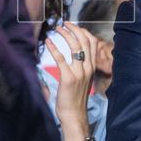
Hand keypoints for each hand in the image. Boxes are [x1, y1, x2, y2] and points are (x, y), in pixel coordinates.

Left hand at [45, 22, 96, 138]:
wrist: (75, 116)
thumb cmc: (75, 99)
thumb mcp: (83, 80)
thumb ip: (82, 67)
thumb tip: (75, 56)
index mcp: (92, 67)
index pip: (92, 43)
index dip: (83, 31)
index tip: (73, 26)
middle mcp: (88, 68)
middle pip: (84, 41)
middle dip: (74, 29)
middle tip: (64, 24)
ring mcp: (79, 73)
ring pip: (75, 47)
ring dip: (65, 35)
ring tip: (56, 29)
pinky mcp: (68, 78)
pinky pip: (61, 59)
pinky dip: (54, 48)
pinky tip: (48, 42)